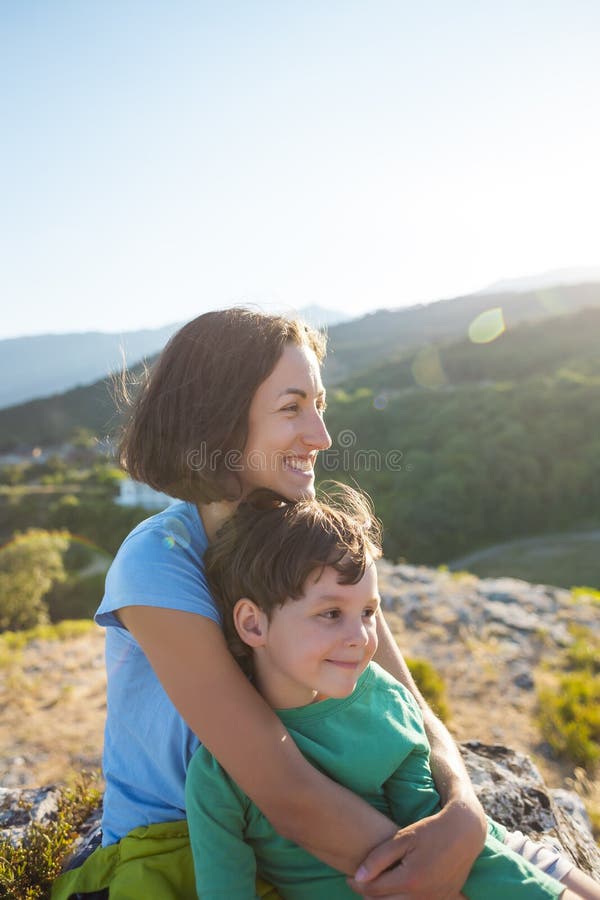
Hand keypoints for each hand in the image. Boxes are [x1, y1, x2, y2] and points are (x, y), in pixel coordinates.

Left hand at [347, 802, 485, 898]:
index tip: (348, 876)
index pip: (374, 890)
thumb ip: (378, 858)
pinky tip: (396, 888)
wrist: (464, 833)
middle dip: (368, 894)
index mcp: (410, 880)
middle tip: (358, 881)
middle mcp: (423, 897)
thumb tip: (357, 876)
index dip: (357, 883)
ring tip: (376, 885)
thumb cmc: (431, 831)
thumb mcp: (403, 838)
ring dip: (384, 899)